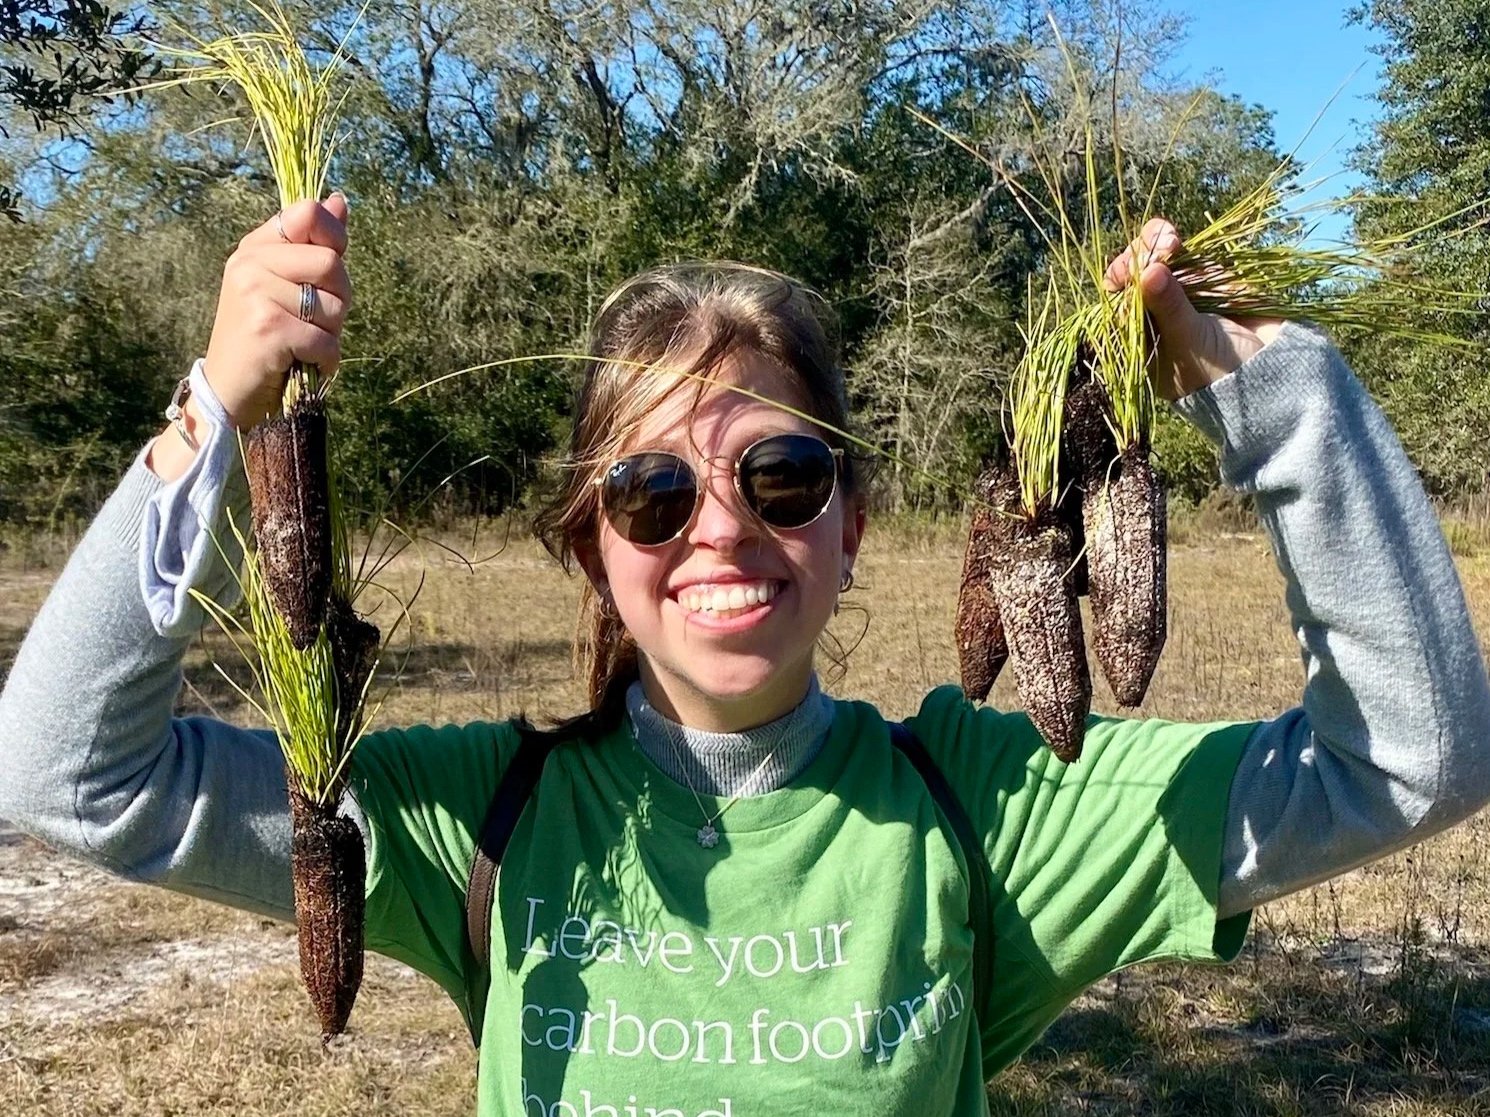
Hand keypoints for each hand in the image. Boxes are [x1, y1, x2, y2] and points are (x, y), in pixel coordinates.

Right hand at [202, 194, 351, 429]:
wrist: (228, 390)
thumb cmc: (264, 338)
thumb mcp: (286, 284)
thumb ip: (314, 244)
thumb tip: (339, 200)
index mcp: (255, 247)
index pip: (307, 213)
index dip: (333, 239)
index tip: (325, 273)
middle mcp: (250, 263)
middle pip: (332, 263)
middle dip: (338, 300)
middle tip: (314, 321)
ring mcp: (255, 294)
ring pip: (333, 306)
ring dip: (330, 334)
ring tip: (301, 343)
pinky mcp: (267, 328)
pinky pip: (326, 341)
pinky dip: (325, 360)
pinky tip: (302, 363)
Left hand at [1104, 218, 1283, 400]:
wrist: (1272, 365)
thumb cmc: (1220, 370)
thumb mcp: (1190, 342)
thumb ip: (1170, 308)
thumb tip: (1149, 271)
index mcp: (1137, 340)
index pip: (1115, 305)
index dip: (1118, 283)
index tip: (1126, 272)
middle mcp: (1150, 313)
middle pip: (1129, 276)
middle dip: (1137, 258)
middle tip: (1159, 253)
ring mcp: (1174, 292)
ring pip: (1149, 258)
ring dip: (1153, 244)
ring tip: (1169, 243)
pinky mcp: (1199, 274)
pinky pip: (1176, 252)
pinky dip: (1169, 241)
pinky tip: (1173, 239)